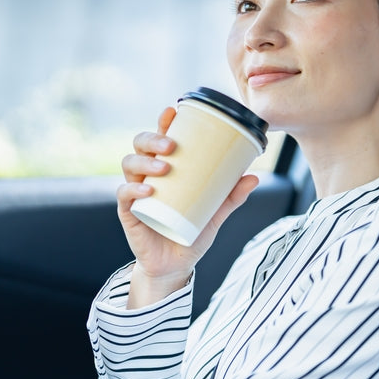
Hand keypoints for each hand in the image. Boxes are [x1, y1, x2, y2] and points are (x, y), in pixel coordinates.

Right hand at [117, 107, 258, 308]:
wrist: (175, 266)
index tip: (172, 111)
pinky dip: (134, 189)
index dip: (162, 123)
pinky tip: (147, 190)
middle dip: (152, 138)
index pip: (159, 139)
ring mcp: (135, 192)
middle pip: (140, 146)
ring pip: (130, 164)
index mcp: (164, 170)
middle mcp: (147, 176)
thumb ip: (231, 197)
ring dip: (145, 161)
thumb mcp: (215, 214)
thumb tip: (254, 176)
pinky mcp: (128, 212)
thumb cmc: (190, 234)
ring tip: (164, 167)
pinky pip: (124, 194)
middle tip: (172, 145)